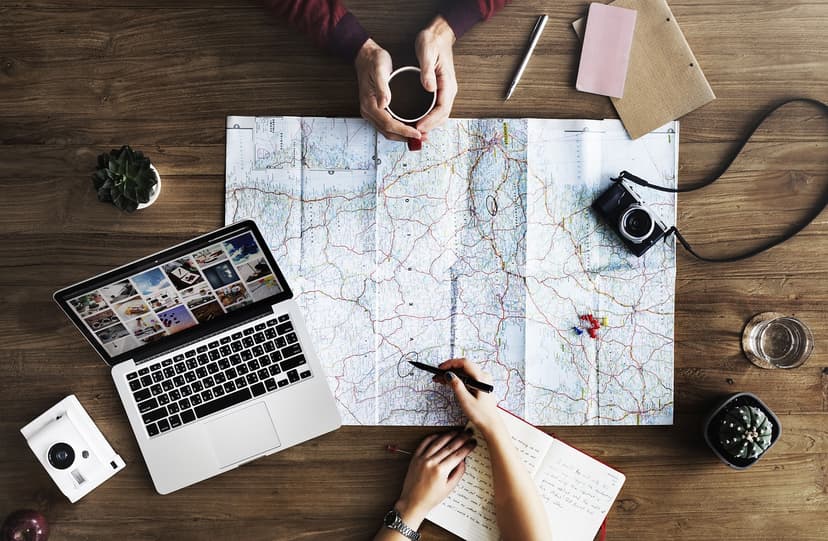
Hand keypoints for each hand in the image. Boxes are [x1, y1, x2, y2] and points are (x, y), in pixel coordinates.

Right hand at [355, 39, 421, 141]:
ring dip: (403, 136)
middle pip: (388, 132)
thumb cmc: (373, 61)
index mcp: (369, 104)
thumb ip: (382, 87)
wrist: (365, 56)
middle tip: (422, 138)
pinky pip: (387, 125)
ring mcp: (371, 112)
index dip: (404, 131)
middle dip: (405, 137)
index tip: (417, 133)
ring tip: (419, 136)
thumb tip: (384, 104)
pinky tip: (409, 128)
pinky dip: (399, 130)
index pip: (388, 124)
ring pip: (387, 131)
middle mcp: (368, 111)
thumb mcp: (379, 70)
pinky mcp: (375, 110)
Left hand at [394, 431, 476, 527]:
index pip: (458, 454)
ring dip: (449, 435)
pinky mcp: (415, 457)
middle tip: (468, 433)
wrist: (413, 502)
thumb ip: (458, 473)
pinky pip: (424, 443)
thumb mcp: (449, 488)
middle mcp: (431, 462)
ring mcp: (422, 458)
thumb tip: (463, 460)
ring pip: (438, 442)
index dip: (467, 447)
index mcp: (441, 471)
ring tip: (457, 432)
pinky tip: (440, 435)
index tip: (473, 443)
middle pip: (450, 446)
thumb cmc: (431, 498)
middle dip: (461, 438)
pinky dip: (433, 437)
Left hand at [414, 16, 457, 133]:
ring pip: (440, 114)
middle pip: (443, 116)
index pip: (442, 108)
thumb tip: (429, 88)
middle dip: (430, 127)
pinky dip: (429, 118)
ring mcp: (446, 90)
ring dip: (430, 125)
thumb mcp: (427, 53)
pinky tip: (419, 121)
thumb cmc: (432, 42)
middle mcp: (449, 89)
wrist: (438, 35)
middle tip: (414, 134)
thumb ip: (427, 71)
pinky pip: (437, 109)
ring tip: (415, 131)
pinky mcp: (440, 90)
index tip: (418, 127)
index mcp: (448, 83)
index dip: (431, 121)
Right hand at [436, 358, 502, 436]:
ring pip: (464, 372)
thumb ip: (457, 386)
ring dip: (452, 374)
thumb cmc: (481, 414)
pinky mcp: (479, 385)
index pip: (464, 363)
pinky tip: (448, 382)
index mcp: (481, 378)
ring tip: (440, 379)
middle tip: (437, 375)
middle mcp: (483, 376)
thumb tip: (448, 374)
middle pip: (464, 366)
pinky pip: (467, 378)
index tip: (440, 368)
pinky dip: (457, 379)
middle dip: (449, 369)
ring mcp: (482, 380)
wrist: (490, 424)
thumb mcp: (466, 400)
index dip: (450, 363)